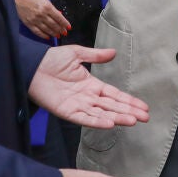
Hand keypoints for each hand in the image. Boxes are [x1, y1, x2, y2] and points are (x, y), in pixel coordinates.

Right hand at [15, 0, 69, 39]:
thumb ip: (51, 7)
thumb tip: (58, 15)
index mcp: (47, 7)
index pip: (59, 18)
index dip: (65, 23)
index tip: (68, 27)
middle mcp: (42, 14)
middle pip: (54, 25)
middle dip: (60, 29)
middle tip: (64, 32)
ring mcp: (35, 20)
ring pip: (47, 29)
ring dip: (54, 33)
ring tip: (58, 35)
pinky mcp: (28, 23)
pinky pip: (37, 32)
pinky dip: (43, 35)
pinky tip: (47, 37)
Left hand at [29, 45, 149, 128]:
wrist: (32, 66)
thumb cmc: (51, 60)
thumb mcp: (76, 53)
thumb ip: (95, 55)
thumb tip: (113, 53)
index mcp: (91, 85)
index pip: (114, 95)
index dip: (129, 101)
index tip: (143, 107)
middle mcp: (87, 97)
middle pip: (112, 106)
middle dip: (129, 112)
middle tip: (145, 118)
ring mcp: (78, 106)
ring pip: (102, 114)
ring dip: (118, 118)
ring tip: (133, 121)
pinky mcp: (67, 112)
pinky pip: (84, 118)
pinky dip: (97, 121)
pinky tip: (110, 123)